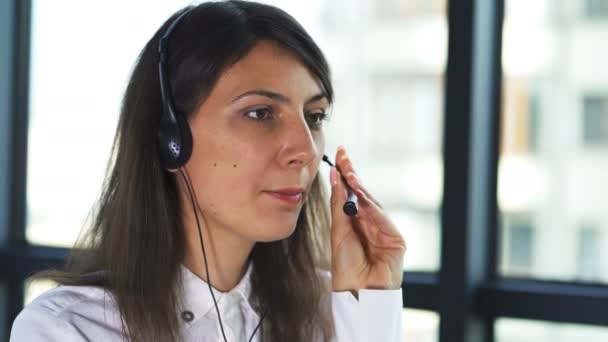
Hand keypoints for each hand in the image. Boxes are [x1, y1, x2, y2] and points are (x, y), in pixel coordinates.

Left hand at [329, 146, 405, 297]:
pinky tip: (359, 192)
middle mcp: (371, 224)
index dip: (346, 175)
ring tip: (348, 172)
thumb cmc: (346, 266)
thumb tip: (336, 177)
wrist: (358, 291)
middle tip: (342, 155)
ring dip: (359, 187)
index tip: (338, 155)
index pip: (351, 194)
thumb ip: (338, 205)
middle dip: (352, 174)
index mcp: (356, 223)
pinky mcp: (396, 240)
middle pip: (362, 194)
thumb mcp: (338, 231)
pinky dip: (370, 205)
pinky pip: (381, 218)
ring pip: (372, 203)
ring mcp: (385, 230)